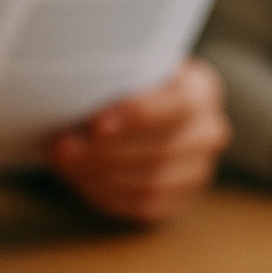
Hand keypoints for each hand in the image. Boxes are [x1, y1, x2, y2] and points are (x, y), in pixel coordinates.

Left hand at [49, 58, 229, 223]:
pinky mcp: (179, 199)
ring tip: (64, 162)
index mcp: (201, 90)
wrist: (148, 108)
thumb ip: (117, 76)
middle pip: (161, 151)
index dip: (138, 116)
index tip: (97, 124)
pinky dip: (106, 194)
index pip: (179, 106)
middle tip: (63, 147)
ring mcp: (198, 170)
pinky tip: (80, 179)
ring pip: (150, 184)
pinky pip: (142, 206)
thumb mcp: (130, 66)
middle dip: (104, 153)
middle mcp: (208, 132)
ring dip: (99, 176)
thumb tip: (75, 91)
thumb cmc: (132, 83)